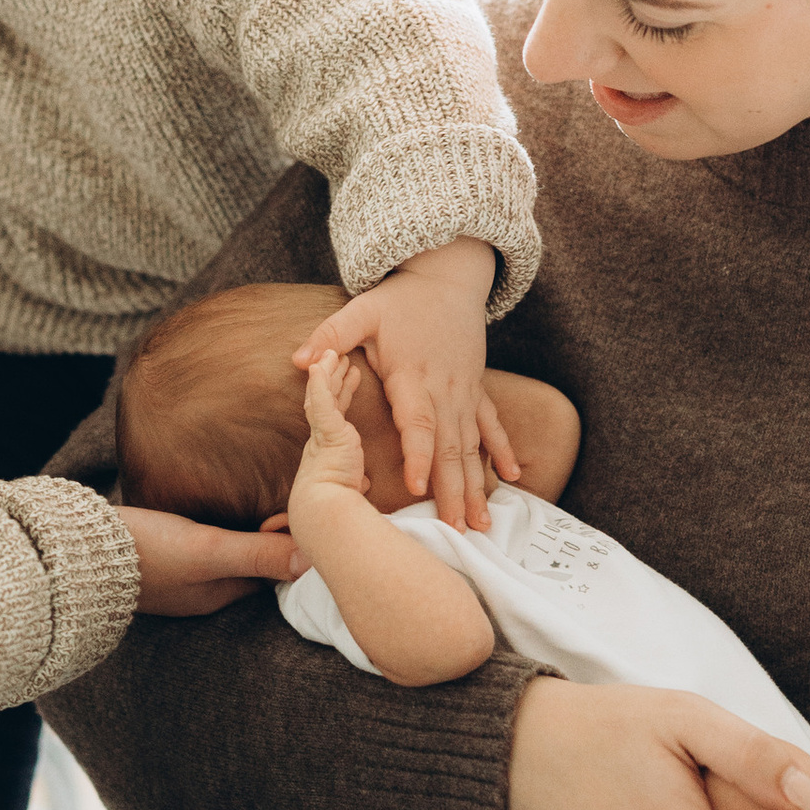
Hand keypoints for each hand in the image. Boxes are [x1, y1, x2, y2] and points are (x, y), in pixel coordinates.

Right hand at [117, 505, 305, 617]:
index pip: (274, 573)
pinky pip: (203, 545)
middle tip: (294, 499)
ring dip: (248, 532)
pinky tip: (220, 504)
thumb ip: (256, 554)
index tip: (307, 512)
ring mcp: (182, 575)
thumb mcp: (207, 551)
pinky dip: (220, 528)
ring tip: (266, 496)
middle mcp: (206, 590)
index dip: (294, 544)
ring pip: (230, 554)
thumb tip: (312, 561)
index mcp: (222, 595)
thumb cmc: (145, 552)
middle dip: (275, 539)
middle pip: (255, 564)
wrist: (76, 551)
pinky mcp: (162, 556)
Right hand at [292, 351, 373, 504]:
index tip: (349, 377)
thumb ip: (355, 481)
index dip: (340, 394)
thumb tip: (364, 485)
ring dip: (327, 372)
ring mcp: (322, 434)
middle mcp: (319, 439)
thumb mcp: (347, 488)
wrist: (324, 514)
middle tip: (340, 355)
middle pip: (325, 399)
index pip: (333, 414)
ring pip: (323, 395)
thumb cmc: (334, 507)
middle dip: (333, 376)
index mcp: (325, 451)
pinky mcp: (328, 432)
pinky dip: (320, 382)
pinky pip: (321, 402)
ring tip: (334, 351)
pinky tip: (320, 363)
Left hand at [294, 237, 514, 531]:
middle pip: (449, 448)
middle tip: (455, 530)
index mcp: (413, 376)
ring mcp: (464, 392)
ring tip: (481, 522)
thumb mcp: (362, 310)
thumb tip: (299, 360)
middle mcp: (444, 390)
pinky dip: (502, 451)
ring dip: (476, 484)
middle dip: (453, 491)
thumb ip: (331, 335)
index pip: (417, 423)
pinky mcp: (475, 390)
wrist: (448, 278)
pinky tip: (511, 478)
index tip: (419, 487)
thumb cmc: (401, 299)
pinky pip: (492, 425)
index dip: (418, 455)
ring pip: (472, 446)